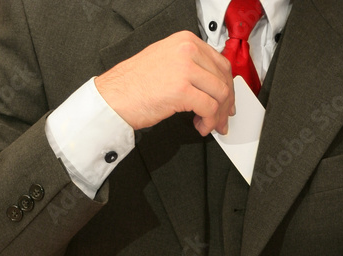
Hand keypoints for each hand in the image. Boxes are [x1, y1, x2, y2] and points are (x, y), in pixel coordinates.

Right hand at [95, 31, 235, 136]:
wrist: (114, 96)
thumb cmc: (134, 84)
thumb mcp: (166, 62)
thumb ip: (190, 66)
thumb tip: (210, 84)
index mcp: (185, 41)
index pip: (220, 63)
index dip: (228, 86)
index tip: (227, 101)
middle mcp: (187, 50)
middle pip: (223, 79)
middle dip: (226, 104)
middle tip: (222, 119)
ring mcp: (185, 68)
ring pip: (220, 94)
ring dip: (217, 115)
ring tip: (208, 125)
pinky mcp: (182, 89)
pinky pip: (209, 108)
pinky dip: (208, 122)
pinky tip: (200, 127)